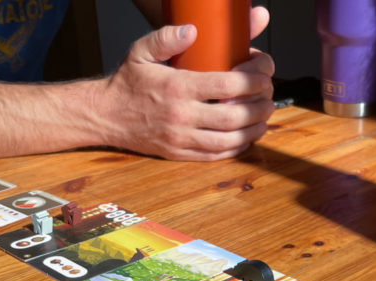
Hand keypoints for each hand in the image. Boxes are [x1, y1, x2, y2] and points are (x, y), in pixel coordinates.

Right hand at [93, 7, 274, 160]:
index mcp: (177, 87)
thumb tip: (193, 29)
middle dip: (259, 107)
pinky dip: (235, 149)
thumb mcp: (141, 52)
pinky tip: (246, 138)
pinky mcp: (179, 154)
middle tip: (270, 98)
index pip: (227, 86)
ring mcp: (181, 139)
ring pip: (227, 141)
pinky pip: (214, 156)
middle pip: (233, 116)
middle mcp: (182, 116)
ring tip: (264, 119)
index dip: (253, 80)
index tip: (264, 74)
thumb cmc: (127, 83)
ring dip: (252, 131)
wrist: (105, 116)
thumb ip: (166, 37)